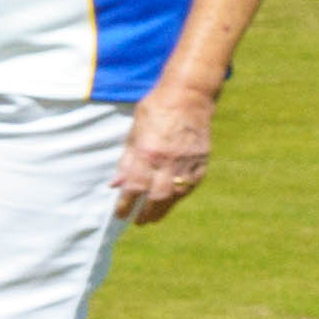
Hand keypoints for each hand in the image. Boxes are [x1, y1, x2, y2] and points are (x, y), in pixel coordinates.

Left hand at [115, 79, 220, 225]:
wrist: (189, 96)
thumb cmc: (155, 111)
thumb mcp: (134, 133)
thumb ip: (126, 161)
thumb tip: (116, 185)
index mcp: (148, 152)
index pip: (134, 187)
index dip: (126, 204)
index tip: (120, 215)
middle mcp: (168, 160)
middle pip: (156, 197)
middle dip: (147, 213)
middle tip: (139, 222)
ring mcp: (188, 161)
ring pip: (176, 195)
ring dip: (164, 209)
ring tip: (154, 217)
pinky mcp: (202, 160)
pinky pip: (190, 185)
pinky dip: (180, 195)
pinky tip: (172, 200)